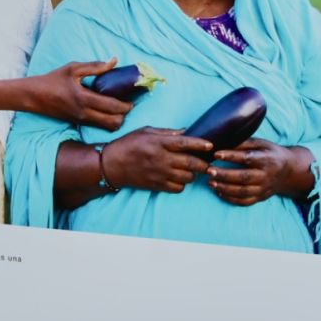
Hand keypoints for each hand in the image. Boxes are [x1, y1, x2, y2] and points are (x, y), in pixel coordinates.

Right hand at [27, 61, 132, 130]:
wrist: (34, 96)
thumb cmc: (53, 80)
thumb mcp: (73, 68)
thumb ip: (95, 66)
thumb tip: (114, 61)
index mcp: (84, 99)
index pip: (113, 106)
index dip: (127, 104)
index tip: (134, 97)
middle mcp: (84, 113)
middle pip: (114, 122)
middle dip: (125, 114)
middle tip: (129, 103)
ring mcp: (82, 120)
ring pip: (108, 127)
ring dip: (118, 119)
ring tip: (120, 107)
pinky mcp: (79, 123)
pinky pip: (100, 126)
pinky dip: (108, 120)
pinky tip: (109, 110)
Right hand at [99, 127, 215, 193]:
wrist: (110, 165)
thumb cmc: (127, 145)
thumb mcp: (145, 131)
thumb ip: (166, 133)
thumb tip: (185, 132)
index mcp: (158, 143)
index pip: (185, 143)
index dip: (200, 144)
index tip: (210, 145)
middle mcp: (161, 159)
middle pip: (191, 163)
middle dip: (204, 163)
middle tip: (208, 162)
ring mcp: (160, 174)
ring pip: (188, 177)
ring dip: (193, 174)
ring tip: (192, 170)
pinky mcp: (157, 185)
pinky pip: (179, 188)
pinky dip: (183, 184)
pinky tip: (179, 178)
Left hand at [210, 139, 314, 205]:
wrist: (289, 170)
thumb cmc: (270, 153)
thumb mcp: (261, 144)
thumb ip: (244, 143)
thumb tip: (224, 142)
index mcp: (266, 160)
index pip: (247, 158)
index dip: (231, 156)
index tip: (216, 154)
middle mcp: (266, 176)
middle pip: (244, 177)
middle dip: (225, 175)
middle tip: (209, 171)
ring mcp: (264, 189)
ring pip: (243, 192)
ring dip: (225, 188)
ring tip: (210, 182)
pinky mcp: (261, 197)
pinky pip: (245, 201)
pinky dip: (231, 199)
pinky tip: (219, 192)